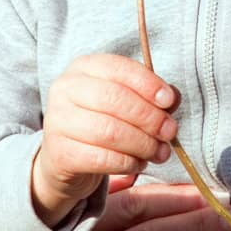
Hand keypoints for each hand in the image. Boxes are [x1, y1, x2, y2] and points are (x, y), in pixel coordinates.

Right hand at [30, 53, 180, 224]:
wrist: (65, 157)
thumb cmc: (102, 121)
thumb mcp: (124, 101)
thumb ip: (149, 96)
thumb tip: (172, 99)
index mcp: (84, 67)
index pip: (119, 68)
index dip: (148, 84)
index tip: (169, 101)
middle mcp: (65, 89)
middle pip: (114, 99)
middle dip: (149, 117)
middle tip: (170, 132)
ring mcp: (57, 121)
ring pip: (109, 131)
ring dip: (143, 144)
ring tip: (160, 152)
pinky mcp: (60, 153)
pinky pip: (101, 158)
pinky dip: (127, 163)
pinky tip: (139, 164)